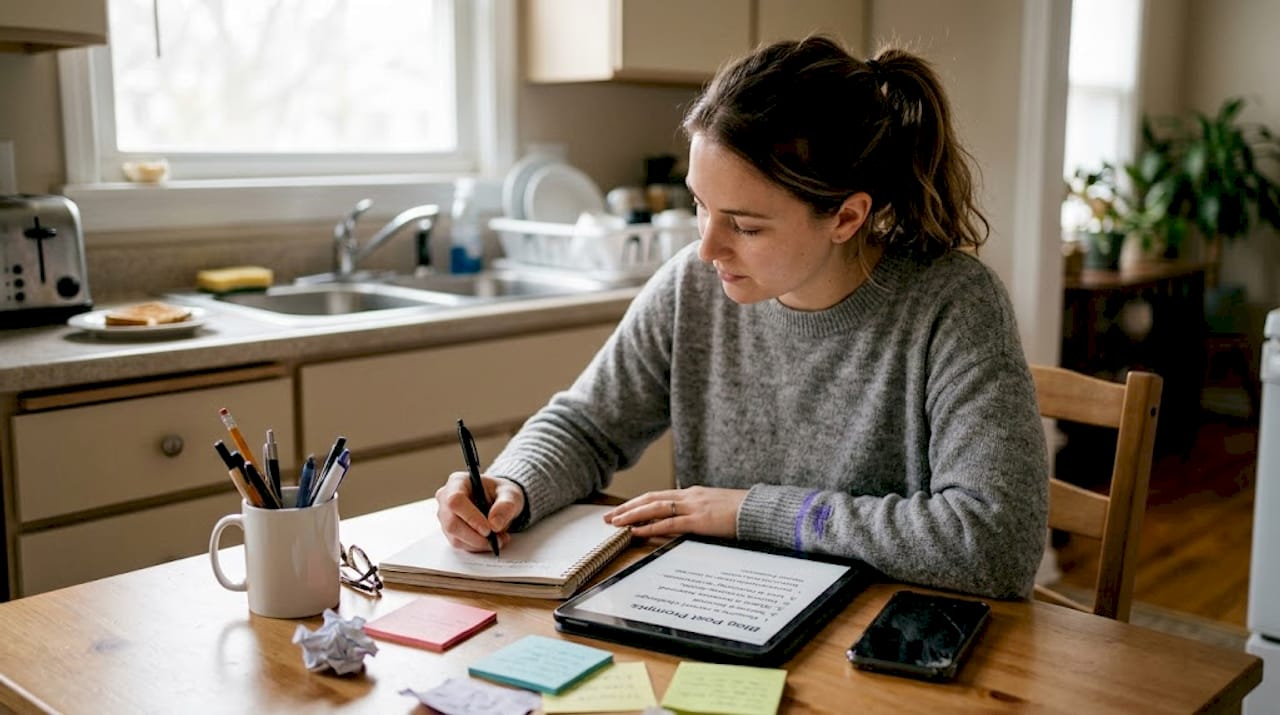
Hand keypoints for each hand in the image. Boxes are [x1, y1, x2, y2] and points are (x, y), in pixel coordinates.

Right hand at [435, 472, 525, 551]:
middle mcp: (446, 499)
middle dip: (476, 536)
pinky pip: (460, 544)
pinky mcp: (450, 532)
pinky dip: (478, 546)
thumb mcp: (510, 494)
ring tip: (500, 539)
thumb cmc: (501, 493)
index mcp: (457, 482)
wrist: (499, 502)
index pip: (455, 501)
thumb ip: (506, 505)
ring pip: (456, 538)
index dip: (470, 517)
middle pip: (452, 523)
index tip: (488, 529)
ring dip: (479, 543)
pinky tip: (492, 541)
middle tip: (496, 539)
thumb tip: (495, 524)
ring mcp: (446, 517)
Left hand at [603, 486, 745, 538]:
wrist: (760, 510)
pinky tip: (636, 532)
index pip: (658, 496)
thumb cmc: (741, 512)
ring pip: (655, 508)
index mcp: (692, 493)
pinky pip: (669, 523)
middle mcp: (689, 496)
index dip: (637, 502)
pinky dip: (650, 527)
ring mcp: (694, 507)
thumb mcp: (715, 508)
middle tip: (608, 517)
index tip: (622, 510)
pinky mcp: (699, 520)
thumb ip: (697, 512)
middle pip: (650, 499)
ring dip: (632, 516)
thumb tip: (684, 522)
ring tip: (616, 523)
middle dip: (627, 507)